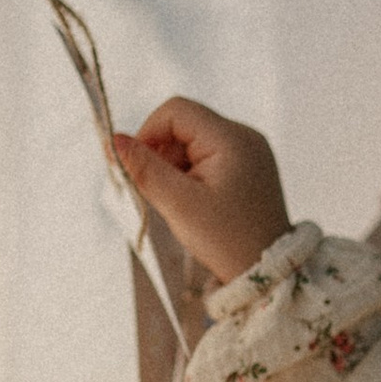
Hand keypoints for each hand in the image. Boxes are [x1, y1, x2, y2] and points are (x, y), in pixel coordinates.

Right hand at [117, 97, 288, 287]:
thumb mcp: (178, 204)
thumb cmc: (226, 240)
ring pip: (193, 142)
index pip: (176, 111)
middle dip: (162, 154)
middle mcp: (245, 136)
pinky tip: (196, 202)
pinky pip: (208, 156)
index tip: (138, 166)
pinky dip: (192, 174)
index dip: (149, 132)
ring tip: (182, 203)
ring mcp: (250, 151)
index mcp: (232, 139)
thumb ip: (145, 168)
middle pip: (184, 125)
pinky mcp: (248, 166)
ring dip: (175, 167)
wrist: (265, 270)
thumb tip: (115, 138)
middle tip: (161, 192)